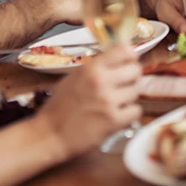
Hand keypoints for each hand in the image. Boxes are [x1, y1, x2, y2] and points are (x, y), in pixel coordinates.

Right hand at [37, 44, 141, 159]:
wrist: (49, 135)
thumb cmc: (60, 106)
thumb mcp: (75, 77)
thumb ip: (97, 68)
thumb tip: (120, 60)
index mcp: (92, 68)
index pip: (125, 50)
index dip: (130, 57)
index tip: (127, 63)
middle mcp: (102, 81)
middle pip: (136, 70)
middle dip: (131, 78)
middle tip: (122, 86)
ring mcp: (109, 101)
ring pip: (136, 91)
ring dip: (128, 98)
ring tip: (115, 103)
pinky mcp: (113, 121)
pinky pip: (136, 111)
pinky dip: (129, 114)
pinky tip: (118, 116)